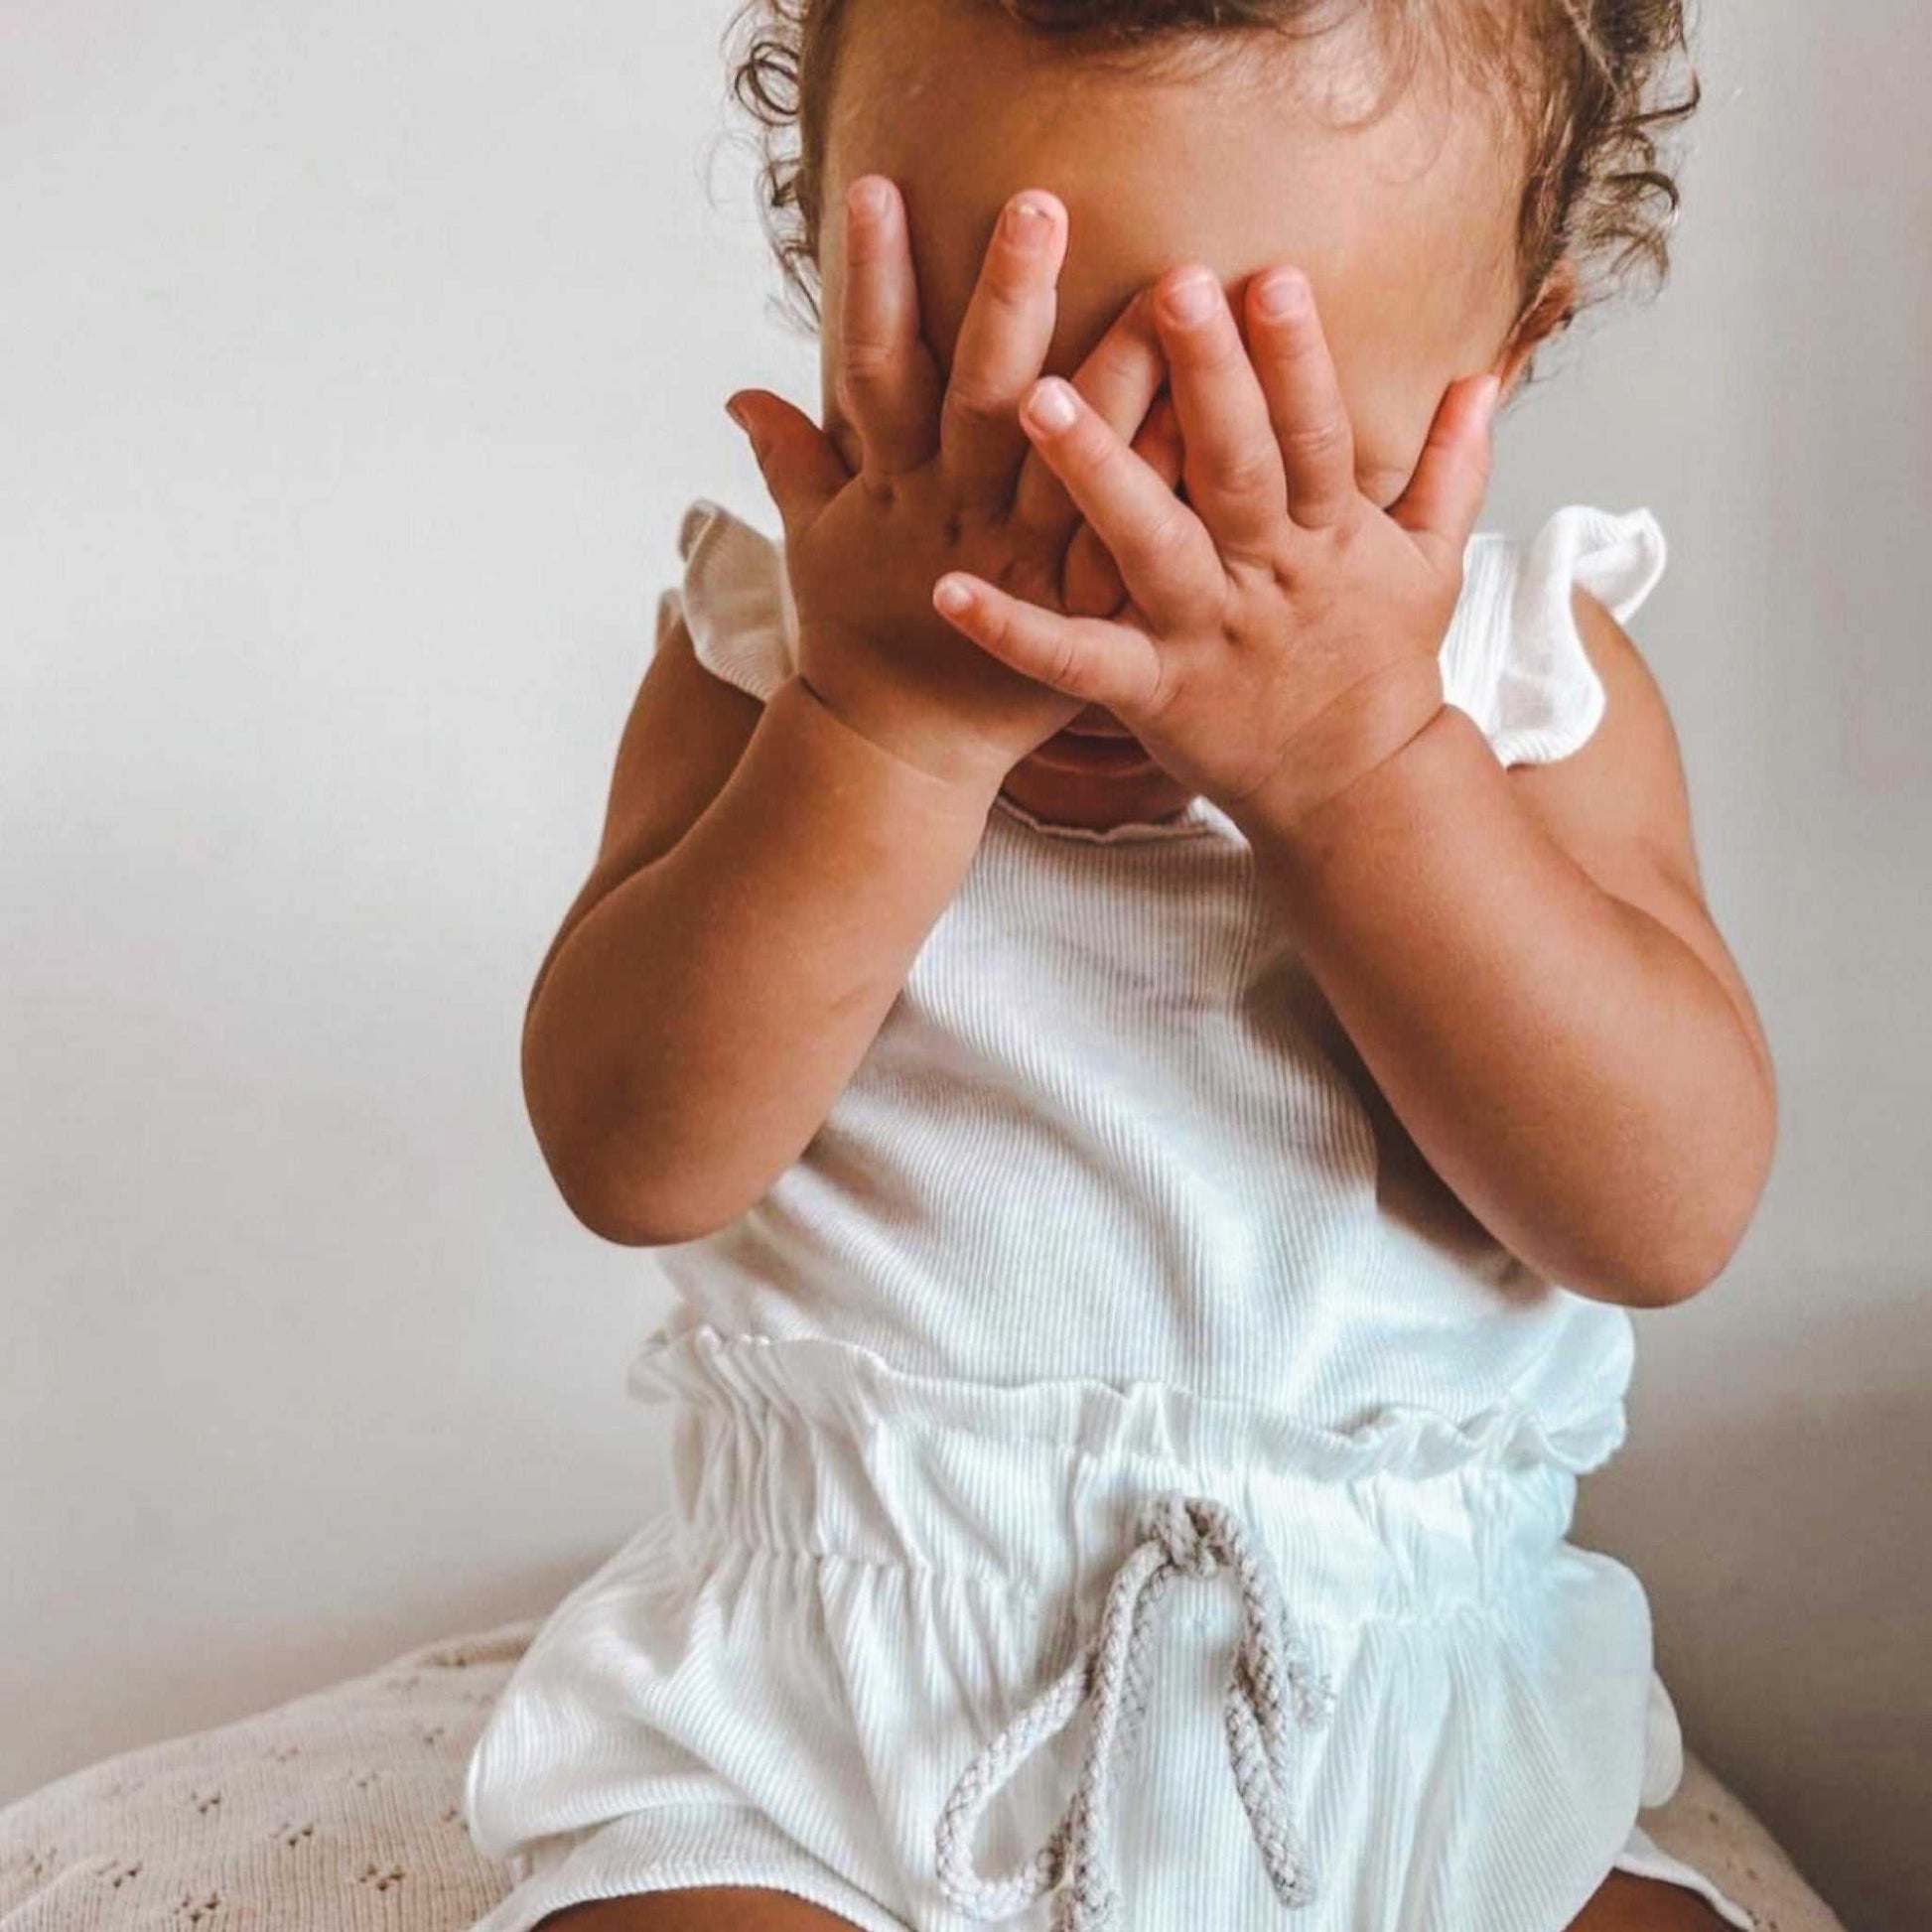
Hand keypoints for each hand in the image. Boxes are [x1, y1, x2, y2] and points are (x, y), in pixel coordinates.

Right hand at [725, 177, 1182, 792]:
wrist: (899, 750)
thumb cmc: (861, 637)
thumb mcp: (816, 546)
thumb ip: (792, 462)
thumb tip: (738, 392)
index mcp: (895, 486)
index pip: (875, 367)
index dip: (871, 282)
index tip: (876, 187)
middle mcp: (958, 514)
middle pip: (981, 396)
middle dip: (1007, 300)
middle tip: (1040, 203)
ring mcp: (1024, 564)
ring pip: (1072, 466)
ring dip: (1116, 380)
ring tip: (1167, 292)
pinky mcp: (1082, 615)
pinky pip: (1126, 548)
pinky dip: (1165, 494)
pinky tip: (1209, 429)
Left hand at [926, 261, 1502, 828]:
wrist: (1356, 793)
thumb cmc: (1381, 671)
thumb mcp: (1434, 568)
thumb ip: (1451, 469)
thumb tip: (1482, 376)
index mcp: (1328, 537)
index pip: (1315, 434)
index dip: (1297, 358)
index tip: (1271, 275)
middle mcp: (1264, 575)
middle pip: (1235, 467)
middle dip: (1207, 379)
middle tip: (1167, 286)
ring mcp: (1203, 635)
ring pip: (1149, 545)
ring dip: (1098, 473)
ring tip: (1039, 397)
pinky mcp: (1150, 694)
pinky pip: (1074, 661)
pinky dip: (1014, 631)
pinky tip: (951, 591)